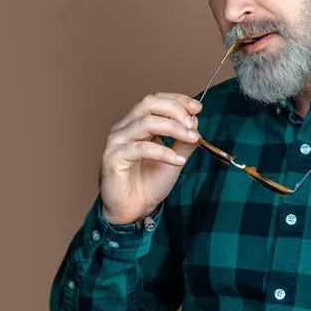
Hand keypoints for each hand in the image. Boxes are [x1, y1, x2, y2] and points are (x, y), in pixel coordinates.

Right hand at [99, 92, 201, 225]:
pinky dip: (164, 152)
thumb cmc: (150, 183)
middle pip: (148, 104)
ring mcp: (117, 142)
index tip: (197, 108)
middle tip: (192, 123)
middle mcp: (124, 128)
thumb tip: (195, 120)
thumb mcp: (175, 157)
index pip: (155, 100)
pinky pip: (141, 149)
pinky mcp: (114, 158)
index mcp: (136, 124)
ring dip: (173, 128)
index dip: (177, 100)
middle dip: (174, 109)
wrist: (135, 210)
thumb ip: (184, 140)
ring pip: (145, 122)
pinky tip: (178, 161)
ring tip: (191, 138)